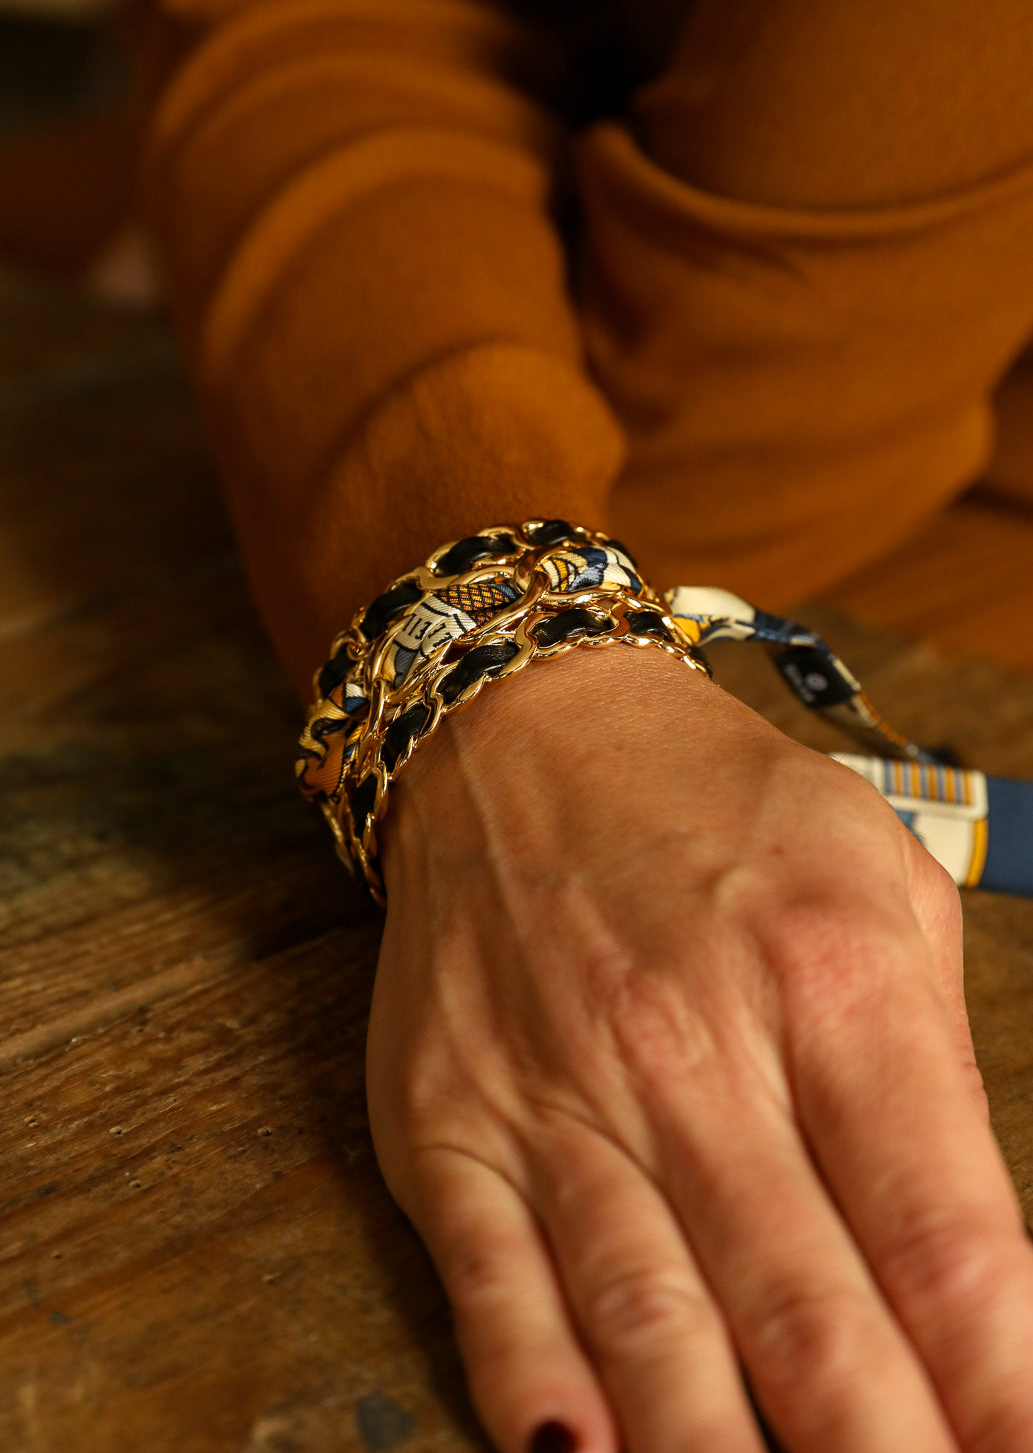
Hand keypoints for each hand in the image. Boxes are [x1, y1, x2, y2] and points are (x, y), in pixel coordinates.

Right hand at [366, 644, 1032, 1452]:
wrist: (523, 734)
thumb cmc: (718, 809)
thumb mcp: (880, 884)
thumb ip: (934, 1064)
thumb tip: (972, 1267)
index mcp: (829, 980)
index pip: (946, 1236)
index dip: (1007, 1386)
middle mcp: (691, 1050)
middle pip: (811, 1315)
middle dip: (887, 1449)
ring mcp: (557, 1096)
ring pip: (657, 1328)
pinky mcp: (450, 1124)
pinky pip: (496, 1289)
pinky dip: (544, 1399)